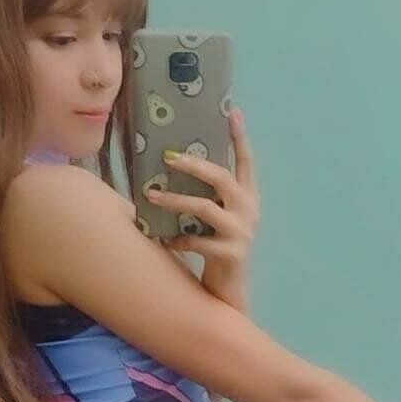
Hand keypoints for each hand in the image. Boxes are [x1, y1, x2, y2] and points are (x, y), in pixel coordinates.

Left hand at [149, 107, 259, 310]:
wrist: (229, 291)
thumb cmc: (216, 248)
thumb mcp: (217, 218)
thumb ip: (208, 195)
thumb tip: (174, 165)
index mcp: (249, 198)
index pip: (246, 161)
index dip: (240, 137)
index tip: (233, 111)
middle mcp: (249, 211)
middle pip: (222, 178)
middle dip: (195, 164)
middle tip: (168, 156)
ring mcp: (242, 232)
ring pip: (204, 207)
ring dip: (175, 200)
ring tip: (151, 195)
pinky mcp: (231, 254)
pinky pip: (196, 240)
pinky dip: (175, 238)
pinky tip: (161, 238)